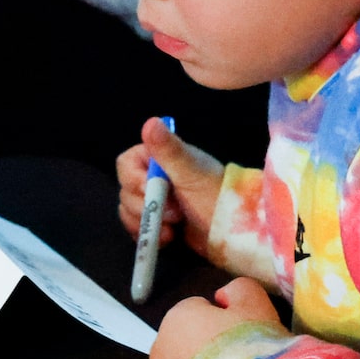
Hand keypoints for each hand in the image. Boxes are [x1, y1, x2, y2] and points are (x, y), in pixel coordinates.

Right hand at [116, 117, 224, 259]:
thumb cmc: (215, 195)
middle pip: (126, 190)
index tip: (149, 189)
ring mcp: (154, 201)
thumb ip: (169, 148)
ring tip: (172, 229)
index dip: (133, 179)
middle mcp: (153, 178)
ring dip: (147, 222)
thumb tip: (150, 121)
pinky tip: (168, 237)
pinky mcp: (155, 222)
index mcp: (159, 159)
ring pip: (128, 210)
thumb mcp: (191, 171)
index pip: (126, 164)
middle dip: (145, 206)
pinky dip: (146, 234)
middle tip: (174, 214)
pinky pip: (135, 227)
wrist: (233, 229)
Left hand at [146, 278, 285, 358]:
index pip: (197, 315)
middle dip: (205, 354)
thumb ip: (237, 290)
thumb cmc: (255, 346)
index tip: (242, 341)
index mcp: (177, 316)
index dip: (223, 326)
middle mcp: (157, 347)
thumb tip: (222, 297)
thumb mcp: (255, 302)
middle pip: (184, 347)